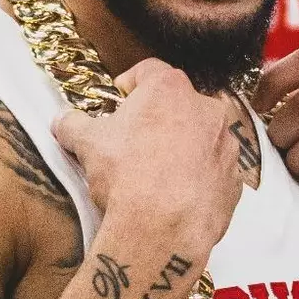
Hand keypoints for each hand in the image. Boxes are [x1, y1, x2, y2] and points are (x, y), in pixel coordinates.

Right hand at [53, 59, 243, 255]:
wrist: (163, 227)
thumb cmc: (127, 175)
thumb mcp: (87, 143)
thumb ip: (73, 124)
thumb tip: (63, 121)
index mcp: (170, 89)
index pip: (149, 70)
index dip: (130, 84)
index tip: (119, 101)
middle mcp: (206, 110)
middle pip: (178, 104)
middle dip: (157, 119)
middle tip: (133, 143)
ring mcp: (225, 145)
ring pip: (201, 138)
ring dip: (181, 148)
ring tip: (155, 174)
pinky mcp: (234, 180)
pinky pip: (213, 171)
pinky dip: (198, 178)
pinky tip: (175, 196)